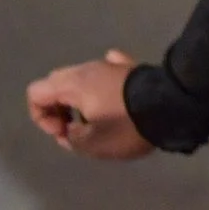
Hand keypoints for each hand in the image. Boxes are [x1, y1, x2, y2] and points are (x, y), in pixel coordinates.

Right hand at [28, 50, 155, 159]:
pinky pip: (107, 72)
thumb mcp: (92, 144)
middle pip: (57, 83)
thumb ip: (70, 138)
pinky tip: (113, 100)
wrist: (172, 106)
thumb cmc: (126, 126)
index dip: (41, 117)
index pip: (36, 93)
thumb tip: (70, 129)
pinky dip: (102, 87)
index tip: (63, 132)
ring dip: (80, 101)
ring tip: (98, 122)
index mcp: (73, 84)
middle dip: (59, 108)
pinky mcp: (130, 68)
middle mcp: (88, 68)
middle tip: (77, 129)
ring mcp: (110, 65)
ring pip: (82, 79)